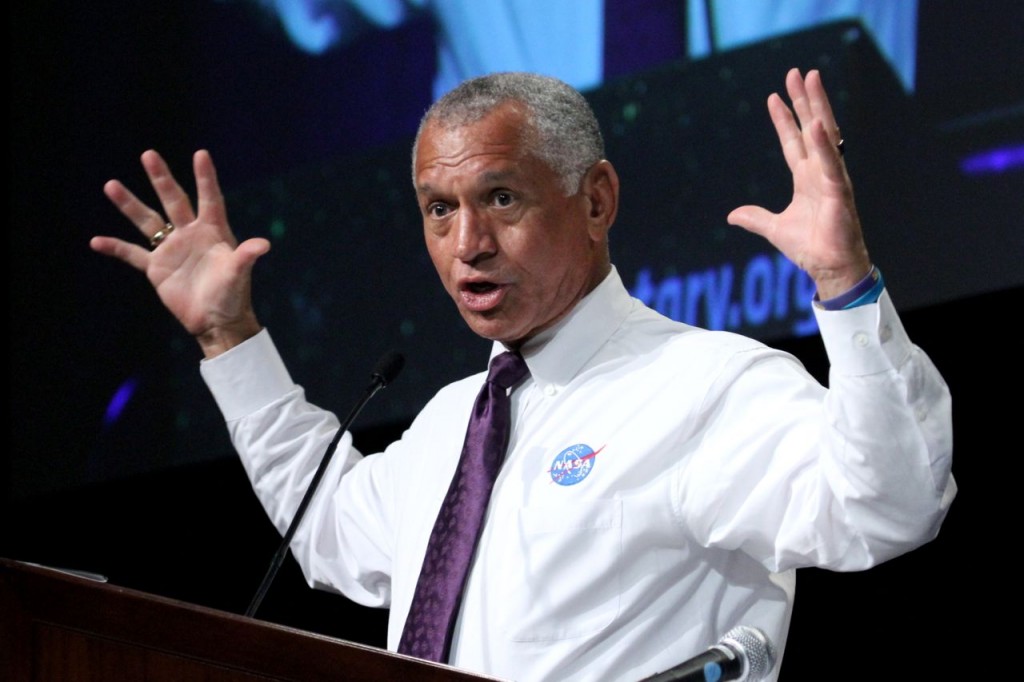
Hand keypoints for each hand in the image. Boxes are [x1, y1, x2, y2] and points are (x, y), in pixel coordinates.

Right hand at [90, 149, 270, 357]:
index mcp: (213, 232)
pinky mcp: (157, 268)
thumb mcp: (239, 274)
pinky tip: (96, 241)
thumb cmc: (233, 296)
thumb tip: (264, 244)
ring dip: (130, 204)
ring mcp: (172, 250)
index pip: (209, 199)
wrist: (216, 322)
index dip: (205, 178)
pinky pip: (132, 254)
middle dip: (161, 179)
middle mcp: (190, 235)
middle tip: (149, 154)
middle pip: (174, 201)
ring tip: (111, 185)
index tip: (200, 153)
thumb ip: (246, 256)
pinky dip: (115, 248)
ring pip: (147, 221)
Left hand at [727, 68, 871, 299]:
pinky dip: (823, 144)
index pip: (792, 141)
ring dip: (816, 106)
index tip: (773, 97)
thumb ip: (755, 218)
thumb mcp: (774, 228)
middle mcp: (820, 171)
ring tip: (810, 80)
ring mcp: (832, 178)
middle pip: (811, 128)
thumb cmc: (811, 247)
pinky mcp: (839, 191)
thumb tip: (732, 215)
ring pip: (824, 134)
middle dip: (803, 100)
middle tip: (796, 73)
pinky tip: (816, 123)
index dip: (784, 119)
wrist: (830, 267)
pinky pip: (831, 163)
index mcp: (806, 178)